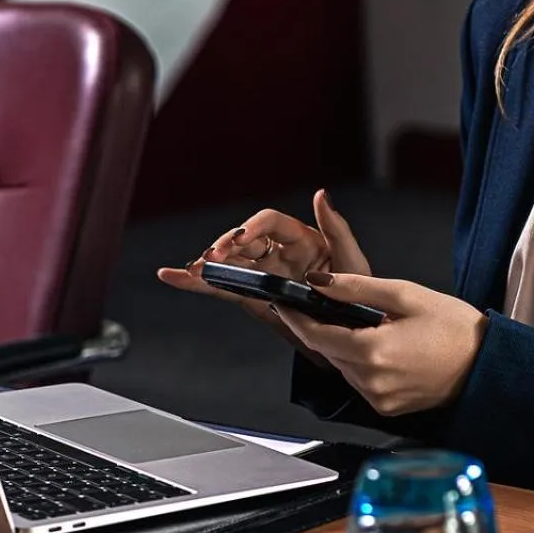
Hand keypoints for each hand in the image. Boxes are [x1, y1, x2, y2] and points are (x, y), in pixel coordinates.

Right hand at [156, 190, 371, 353]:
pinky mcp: (252, 296)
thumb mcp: (354, 263)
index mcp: (300, 239)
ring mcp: (262, 274)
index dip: (252, 227)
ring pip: (228, 263)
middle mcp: (278, 252)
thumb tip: (321, 194)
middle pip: (242, 240)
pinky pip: (222, 287)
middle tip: (213, 258)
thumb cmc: (359, 296)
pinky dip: (197, 283)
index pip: (269, 223)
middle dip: (224, 246)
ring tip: (190, 270)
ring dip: (206, 264)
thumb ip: (337, 229)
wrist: (352, 338)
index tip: (240, 239)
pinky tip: (173, 277)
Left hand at [273, 274, 488, 416]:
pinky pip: (361, 383)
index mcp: (374, 351)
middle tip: (321, 306)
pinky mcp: (388, 409)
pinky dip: (360, 365)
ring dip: (342, 348)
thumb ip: (357, 288)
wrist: (487, 364)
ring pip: (343, 369)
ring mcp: (379, 400)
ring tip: (359, 325)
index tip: (285, 304)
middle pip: (328, 353)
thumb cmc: (455, 328)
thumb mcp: (405, 295)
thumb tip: (319, 282)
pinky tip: (377, 348)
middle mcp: (372, 382)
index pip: (317, 336)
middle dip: (321, 330)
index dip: (297, 319)